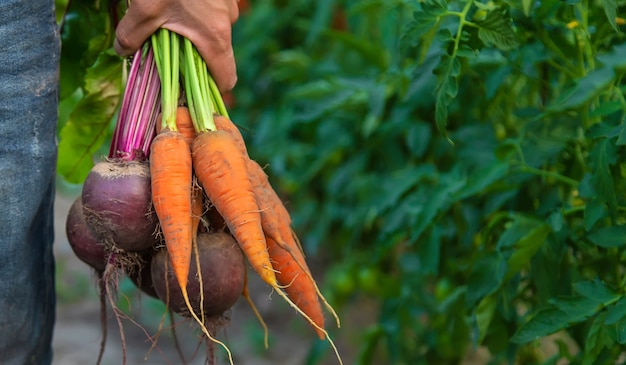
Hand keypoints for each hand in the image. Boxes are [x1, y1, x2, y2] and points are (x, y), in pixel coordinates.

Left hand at [114, 0, 238, 91]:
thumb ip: (132, 34)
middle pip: (214, 55)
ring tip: (166, 21)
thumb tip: (122, 52)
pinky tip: (175, 3)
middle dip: (191, 59)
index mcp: (215, 37)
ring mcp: (227, 6)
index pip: (226, 80)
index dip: (210, 91)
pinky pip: (210, 13)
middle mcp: (227, 24)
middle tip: (165, 53)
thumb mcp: (145, 6)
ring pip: (211, 31)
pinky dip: (194, 15)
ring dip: (190, 34)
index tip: (188, 92)